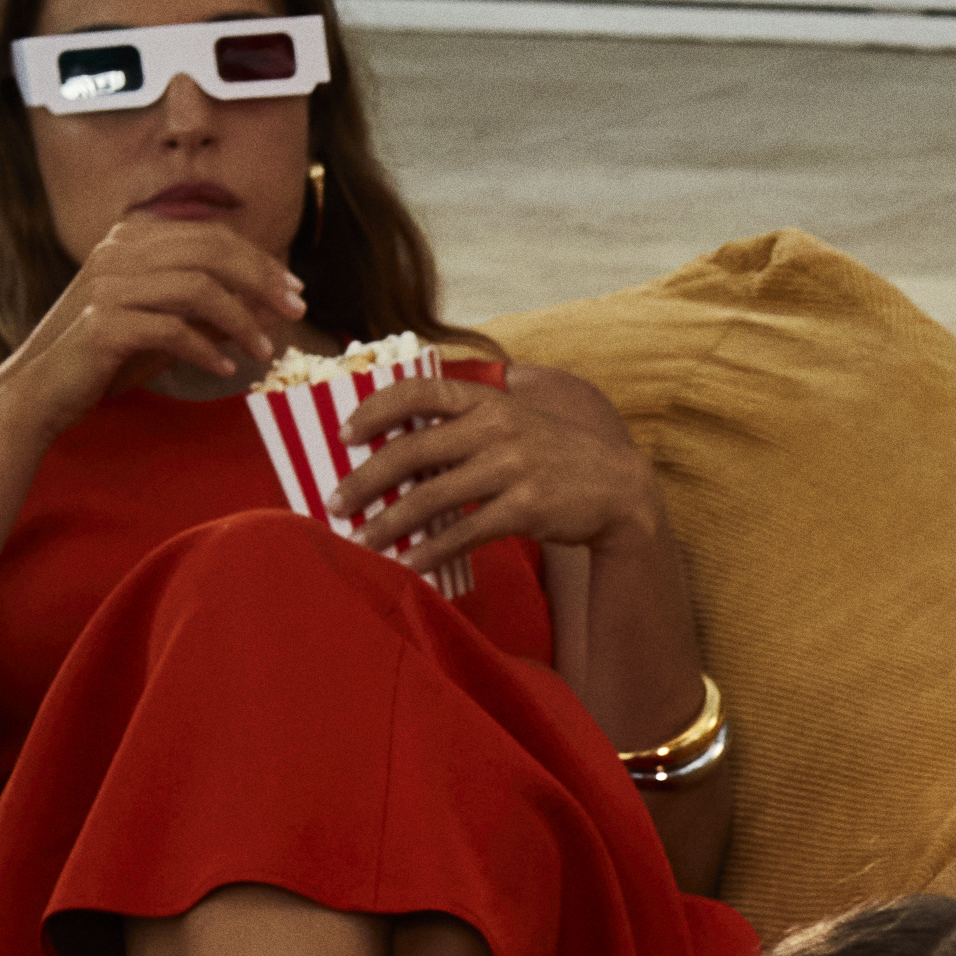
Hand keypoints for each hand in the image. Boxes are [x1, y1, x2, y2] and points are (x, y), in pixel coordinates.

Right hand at [0, 202, 308, 426]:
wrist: (44, 388)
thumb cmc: (110, 355)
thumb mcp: (169, 325)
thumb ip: (214, 311)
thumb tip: (272, 307)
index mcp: (132, 238)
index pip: (211, 236)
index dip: (260, 261)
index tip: (295, 291)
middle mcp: (118, 251)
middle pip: (210, 251)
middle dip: (261, 280)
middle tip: (295, 312)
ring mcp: (108, 284)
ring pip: (197, 287)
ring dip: (241, 320)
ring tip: (264, 352)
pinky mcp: (102, 324)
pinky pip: (171, 329)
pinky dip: (205, 349)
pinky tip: (226, 369)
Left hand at [342, 356, 666, 575]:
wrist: (620, 489)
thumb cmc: (556, 456)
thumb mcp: (517, 421)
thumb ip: (467, 423)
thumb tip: (402, 444)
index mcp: (487, 400)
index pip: (417, 391)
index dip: (373, 409)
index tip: (344, 433)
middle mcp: (496, 428)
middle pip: (411, 450)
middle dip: (365, 478)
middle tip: (335, 501)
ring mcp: (512, 468)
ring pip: (431, 496)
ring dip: (389, 522)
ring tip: (362, 540)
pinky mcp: (525, 508)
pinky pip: (463, 533)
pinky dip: (431, 551)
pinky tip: (410, 564)